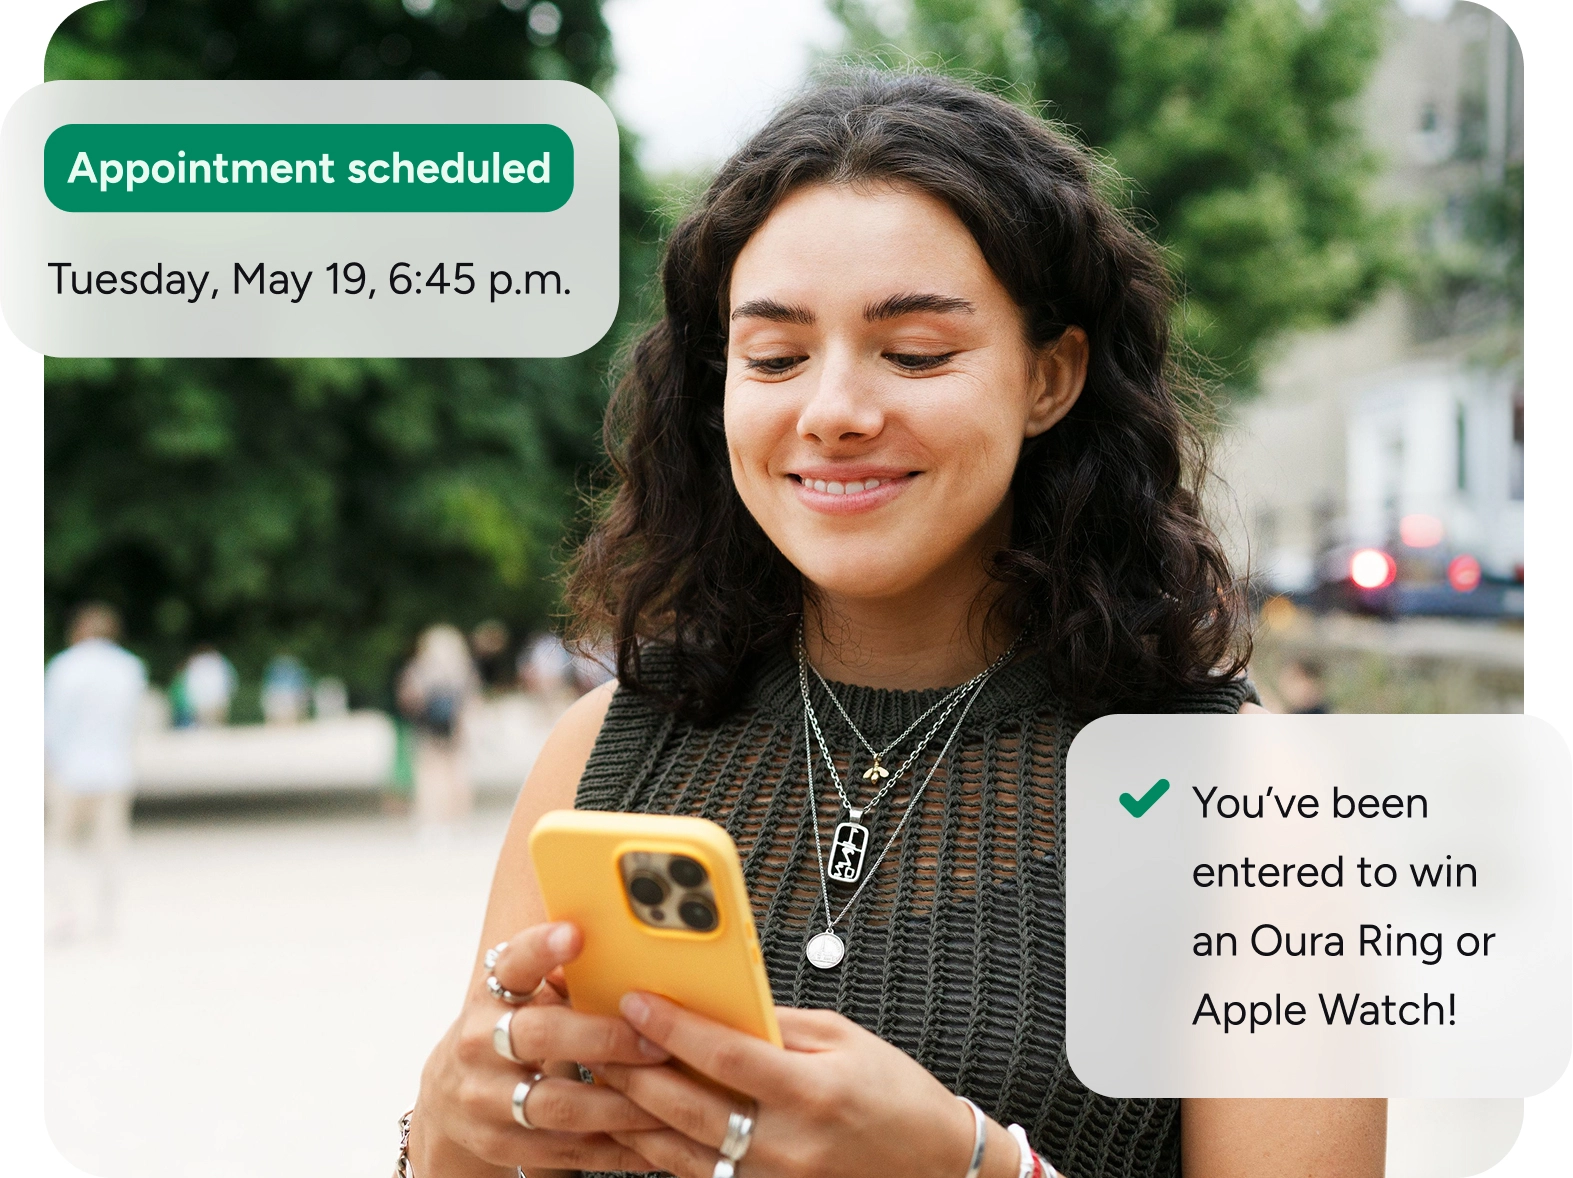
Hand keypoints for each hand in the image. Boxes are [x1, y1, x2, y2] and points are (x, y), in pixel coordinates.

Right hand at [410, 922, 671, 1174]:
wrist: (449, 1094)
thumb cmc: (507, 1030)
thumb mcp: (520, 997)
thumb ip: (563, 980)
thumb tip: (636, 956)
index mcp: (492, 995)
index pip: (514, 964)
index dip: (542, 948)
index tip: (576, 934)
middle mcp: (480, 1043)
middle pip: (542, 1036)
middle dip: (605, 1039)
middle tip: (657, 1043)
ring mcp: (484, 1099)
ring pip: (558, 1105)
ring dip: (620, 1105)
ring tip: (667, 1098)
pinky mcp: (499, 1144)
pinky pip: (564, 1150)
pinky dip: (612, 1148)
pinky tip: (650, 1143)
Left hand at [594, 993, 992, 1177]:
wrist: (936, 1167)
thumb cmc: (896, 1096)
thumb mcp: (844, 1040)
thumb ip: (778, 1024)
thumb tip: (717, 1005)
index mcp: (812, 1093)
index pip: (725, 1055)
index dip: (673, 1026)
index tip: (635, 999)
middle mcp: (788, 1146)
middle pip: (689, 1109)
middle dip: (635, 1072)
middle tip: (599, 1039)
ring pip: (681, 1152)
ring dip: (635, 1116)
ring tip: (605, 1079)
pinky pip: (699, 1176)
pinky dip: (661, 1151)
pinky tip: (637, 1125)